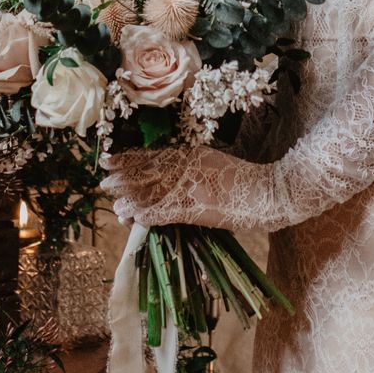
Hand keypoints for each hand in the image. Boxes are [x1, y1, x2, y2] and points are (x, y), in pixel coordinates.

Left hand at [102, 142, 253, 228]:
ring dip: (132, 200)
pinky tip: (135, 219)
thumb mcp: (213, 162)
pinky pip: (167, 212)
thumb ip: (189, 166)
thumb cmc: (244, 180)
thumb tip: (162, 173)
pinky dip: (149, 215)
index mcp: (191, 154)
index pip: (152, 156)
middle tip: (103, 182)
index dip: (128, 159)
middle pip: (148, 172)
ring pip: (153, 193)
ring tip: (116, 205)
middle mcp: (188, 167)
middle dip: (124, 179)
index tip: (109, 161)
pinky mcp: (198, 208)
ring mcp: (192, 187)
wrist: (270, 191)